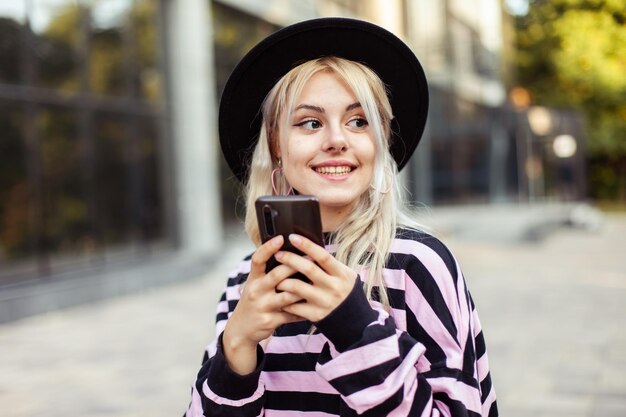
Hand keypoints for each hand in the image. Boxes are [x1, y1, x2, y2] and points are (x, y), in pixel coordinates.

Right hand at [223, 235, 304, 373]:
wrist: (241, 330)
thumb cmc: (255, 301)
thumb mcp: (256, 285)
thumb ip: (269, 272)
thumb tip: (291, 254)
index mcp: (253, 279)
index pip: (258, 259)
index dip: (268, 247)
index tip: (281, 238)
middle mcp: (256, 291)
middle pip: (277, 275)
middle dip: (295, 266)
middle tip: (312, 259)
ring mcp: (262, 306)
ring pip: (287, 295)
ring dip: (303, 289)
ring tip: (317, 282)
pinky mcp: (270, 321)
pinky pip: (291, 314)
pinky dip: (304, 310)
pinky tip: (315, 306)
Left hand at [275, 234, 357, 322]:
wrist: (354, 320)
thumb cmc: (344, 291)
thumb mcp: (344, 275)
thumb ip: (329, 264)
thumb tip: (307, 246)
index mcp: (341, 274)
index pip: (322, 256)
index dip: (307, 245)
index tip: (292, 237)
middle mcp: (333, 287)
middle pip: (308, 269)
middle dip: (290, 259)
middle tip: (278, 254)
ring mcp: (324, 302)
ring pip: (297, 287)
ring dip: (283, 281)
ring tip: (276, 279)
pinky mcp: (316, 315)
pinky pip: (294, 306)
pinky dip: (285, 300)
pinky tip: (280, 296)